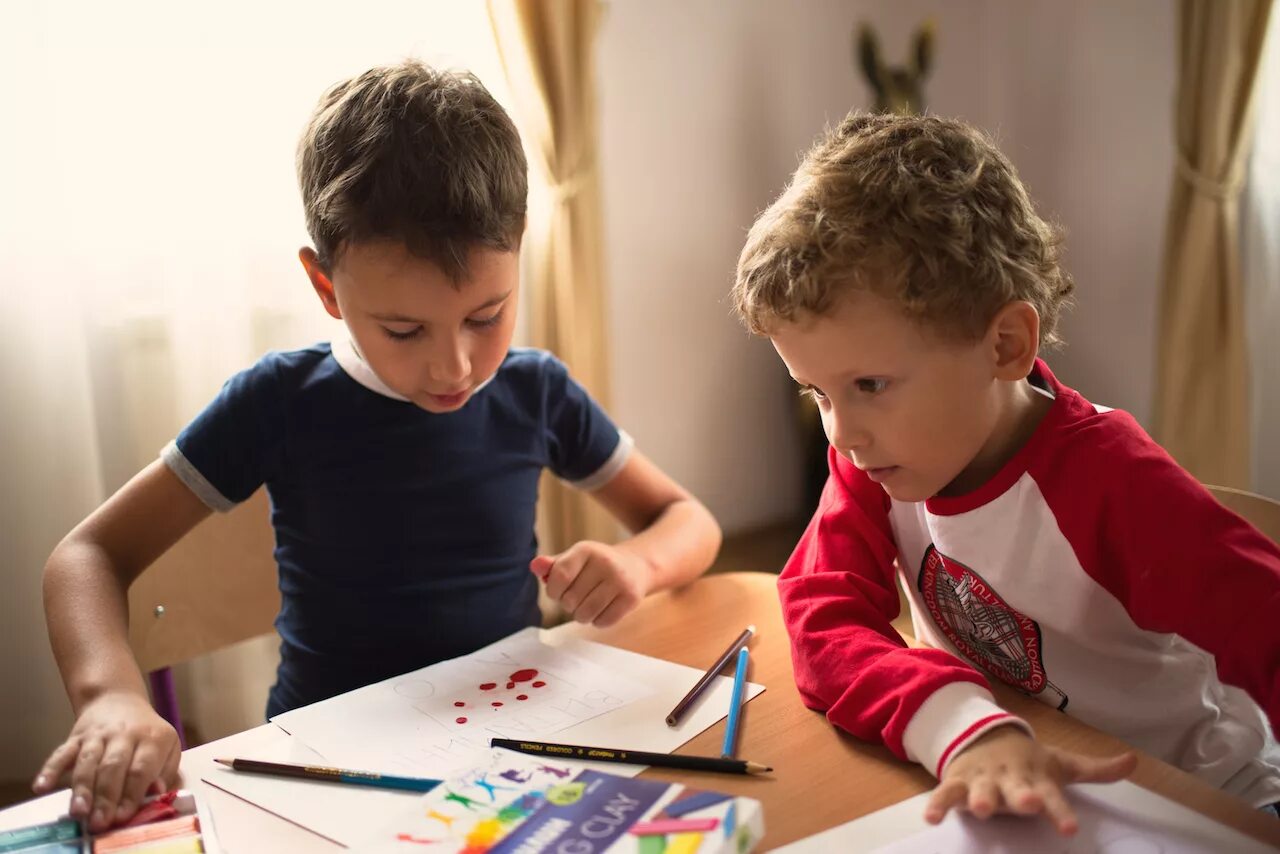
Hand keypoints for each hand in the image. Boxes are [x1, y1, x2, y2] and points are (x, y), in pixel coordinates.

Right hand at [32, 690, 181, 831]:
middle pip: (113, 767)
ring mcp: (97, 735)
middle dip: (105, 797)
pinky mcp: (75, 737)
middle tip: (99, 823)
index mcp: (152, 738)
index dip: (131, 794)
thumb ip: (165, 773)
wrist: (118, 700)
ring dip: (82, 788)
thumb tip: (158, 792)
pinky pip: (61, 753)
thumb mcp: (168, 748)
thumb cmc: (147, 733)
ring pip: (87, 762)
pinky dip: (50, 770)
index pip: (141, 769)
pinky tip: (42, 786)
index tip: (123, 816)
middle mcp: (124, 734)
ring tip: (79, 812)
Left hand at [530, 541, 650, 626]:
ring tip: (587, 605)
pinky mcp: (632, 598)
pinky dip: (598, 621)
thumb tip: (535, 566)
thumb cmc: (596, 565)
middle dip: (568, 604)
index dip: (553, 590)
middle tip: (578, 596)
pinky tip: (603, 608)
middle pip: (570, 599)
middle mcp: (605, 563)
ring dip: (582, 615)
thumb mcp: (574, 559)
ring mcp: (620, 581)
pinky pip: (603, 622)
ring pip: (586, 614)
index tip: (558, 591)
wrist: (636, 566)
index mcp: (586, 550)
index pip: (559, 576)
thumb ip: (552, 566)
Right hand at [925, 725, 1136, 834]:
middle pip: (1017, 789)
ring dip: (982, 798)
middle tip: (1029, 803)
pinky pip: (947, 794)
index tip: (1069, 827)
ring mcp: (983, 779)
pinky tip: (932, 817)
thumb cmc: (1027, 761)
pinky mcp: (959, 783)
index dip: (1060, 811)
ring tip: (983, 808)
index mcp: (1036, 776)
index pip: (1053, 796)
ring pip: (982, 790)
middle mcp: (1010, 778)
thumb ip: (1095, 770)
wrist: (983, 736)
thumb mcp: (1059, 763)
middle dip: (1022, 796)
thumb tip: (1134, 762)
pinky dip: (938, 803)